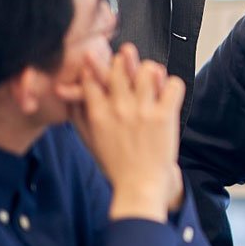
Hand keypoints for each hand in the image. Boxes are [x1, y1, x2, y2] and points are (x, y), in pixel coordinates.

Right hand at [72, 44, 184, 222]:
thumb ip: (79, 115)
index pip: (93, 77)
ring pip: (148, 70)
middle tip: (129, 59)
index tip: (103, 60)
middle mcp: (119, 109)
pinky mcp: (164, 116)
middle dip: (124, 59)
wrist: (140, 186)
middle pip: (119, 67)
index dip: (97, 64)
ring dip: (151, 70)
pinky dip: (173, 85)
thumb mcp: (89, 140)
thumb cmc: (116, 164)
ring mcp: (143, 111)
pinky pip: (173, 85)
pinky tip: (168, 92)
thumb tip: (70, 93)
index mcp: (98, 114)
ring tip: (152, 78)